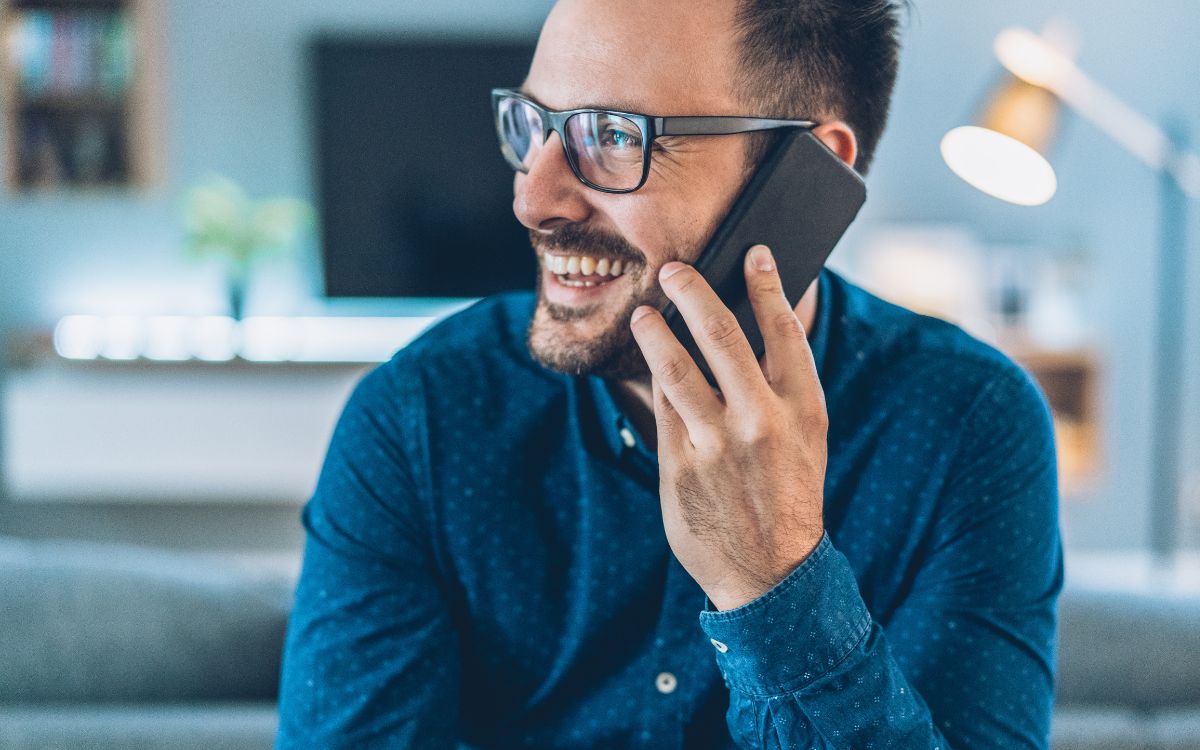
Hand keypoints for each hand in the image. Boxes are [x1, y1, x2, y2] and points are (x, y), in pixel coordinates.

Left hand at [629, 245, 827, 610]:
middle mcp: (761, 420)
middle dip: (693, 293)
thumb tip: (755, 324)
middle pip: (721, 336)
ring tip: (644, 314)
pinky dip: (654, 379)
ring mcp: (717, 442)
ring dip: (655, 332)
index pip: (784, 331)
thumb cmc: (789, 493)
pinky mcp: (680, 464)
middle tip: (673, 269)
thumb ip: (784, 386)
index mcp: (803, 408)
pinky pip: (661, 407)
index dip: (767, 285)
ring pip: (676, 367)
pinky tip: (648, 363)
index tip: (754, 253)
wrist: (771, 571)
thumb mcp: (807, 438)